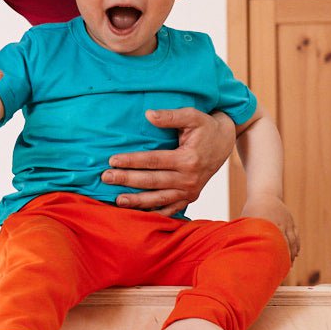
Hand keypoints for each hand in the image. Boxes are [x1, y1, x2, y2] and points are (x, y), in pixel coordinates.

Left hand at [102, 109, 235, 215]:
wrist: (224, 143)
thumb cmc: (205, 127)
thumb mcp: (192, 116)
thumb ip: (171, 116)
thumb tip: (148, 115)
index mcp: (188, 159)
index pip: (153, 161)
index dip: (132, 161)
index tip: (112, 160)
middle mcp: (189, 179)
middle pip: (152, 181)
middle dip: (127, 180)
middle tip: (105, 178)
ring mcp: (190, 191)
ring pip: (159, 199)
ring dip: (137, 201)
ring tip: (117, 200)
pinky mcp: (190, 198)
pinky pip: (171, 210)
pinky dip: (154, 214)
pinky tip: (137, 214)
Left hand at [244, 194, 299, 263]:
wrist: (265, 192)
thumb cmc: (252, 208)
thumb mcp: (246, 220)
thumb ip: (244, 233)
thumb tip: (237, 248)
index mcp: (268, 224)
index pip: (274, 243)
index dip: (275, 256)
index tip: (274, 267)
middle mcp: (280, 223)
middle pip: (286, 244)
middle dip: (285, 258)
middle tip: (283, 270)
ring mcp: (288, 222)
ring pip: (293, 241)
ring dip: (292, 254)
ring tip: (289, 266)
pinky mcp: (291, 222)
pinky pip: (296, 236)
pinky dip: (296, 246)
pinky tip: (294, 255)